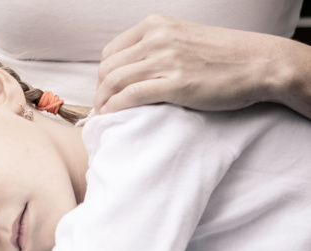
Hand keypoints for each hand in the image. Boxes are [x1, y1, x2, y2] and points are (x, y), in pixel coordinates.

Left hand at [94, 14, 287, 114]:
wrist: (260, 63)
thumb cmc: (223, 55)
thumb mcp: (183, 38)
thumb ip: (157, 47)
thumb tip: (129, 68)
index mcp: (156, 25)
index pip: (112, 51)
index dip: (103, 73)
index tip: (105, 89)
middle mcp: (158, 39)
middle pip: (109, 67)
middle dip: (100, 89)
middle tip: (102, 106)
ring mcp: (166, 60)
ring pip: (115, 81)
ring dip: (103, 101)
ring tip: (103, 114)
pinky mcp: (176, 84)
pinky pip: (131, 95)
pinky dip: (115, 107)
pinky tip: (112, 115)